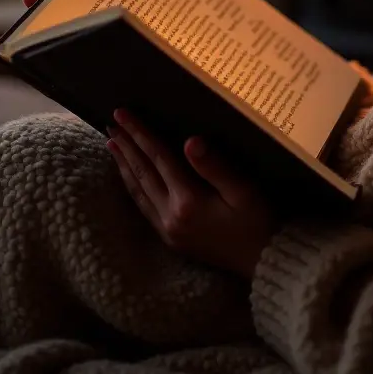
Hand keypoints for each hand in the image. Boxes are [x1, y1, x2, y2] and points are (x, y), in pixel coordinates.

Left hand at [106, 109, 277, 278]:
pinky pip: (143, 207)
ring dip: (123, 164)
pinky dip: (132, 186)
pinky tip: (128, 176)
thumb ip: (215, 166)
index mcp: (188, 200)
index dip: (139, 133)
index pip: (158, 157)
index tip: (122, 113)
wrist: (262, 260)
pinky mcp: (170, 238)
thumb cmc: (258, 220)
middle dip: (125, 145)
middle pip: (142, 172)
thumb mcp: (244, 190)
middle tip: (110, 121)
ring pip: (138, 190)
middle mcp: (171, 215)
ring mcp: (167, 229)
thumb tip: (191, 140)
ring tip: (111, 142)